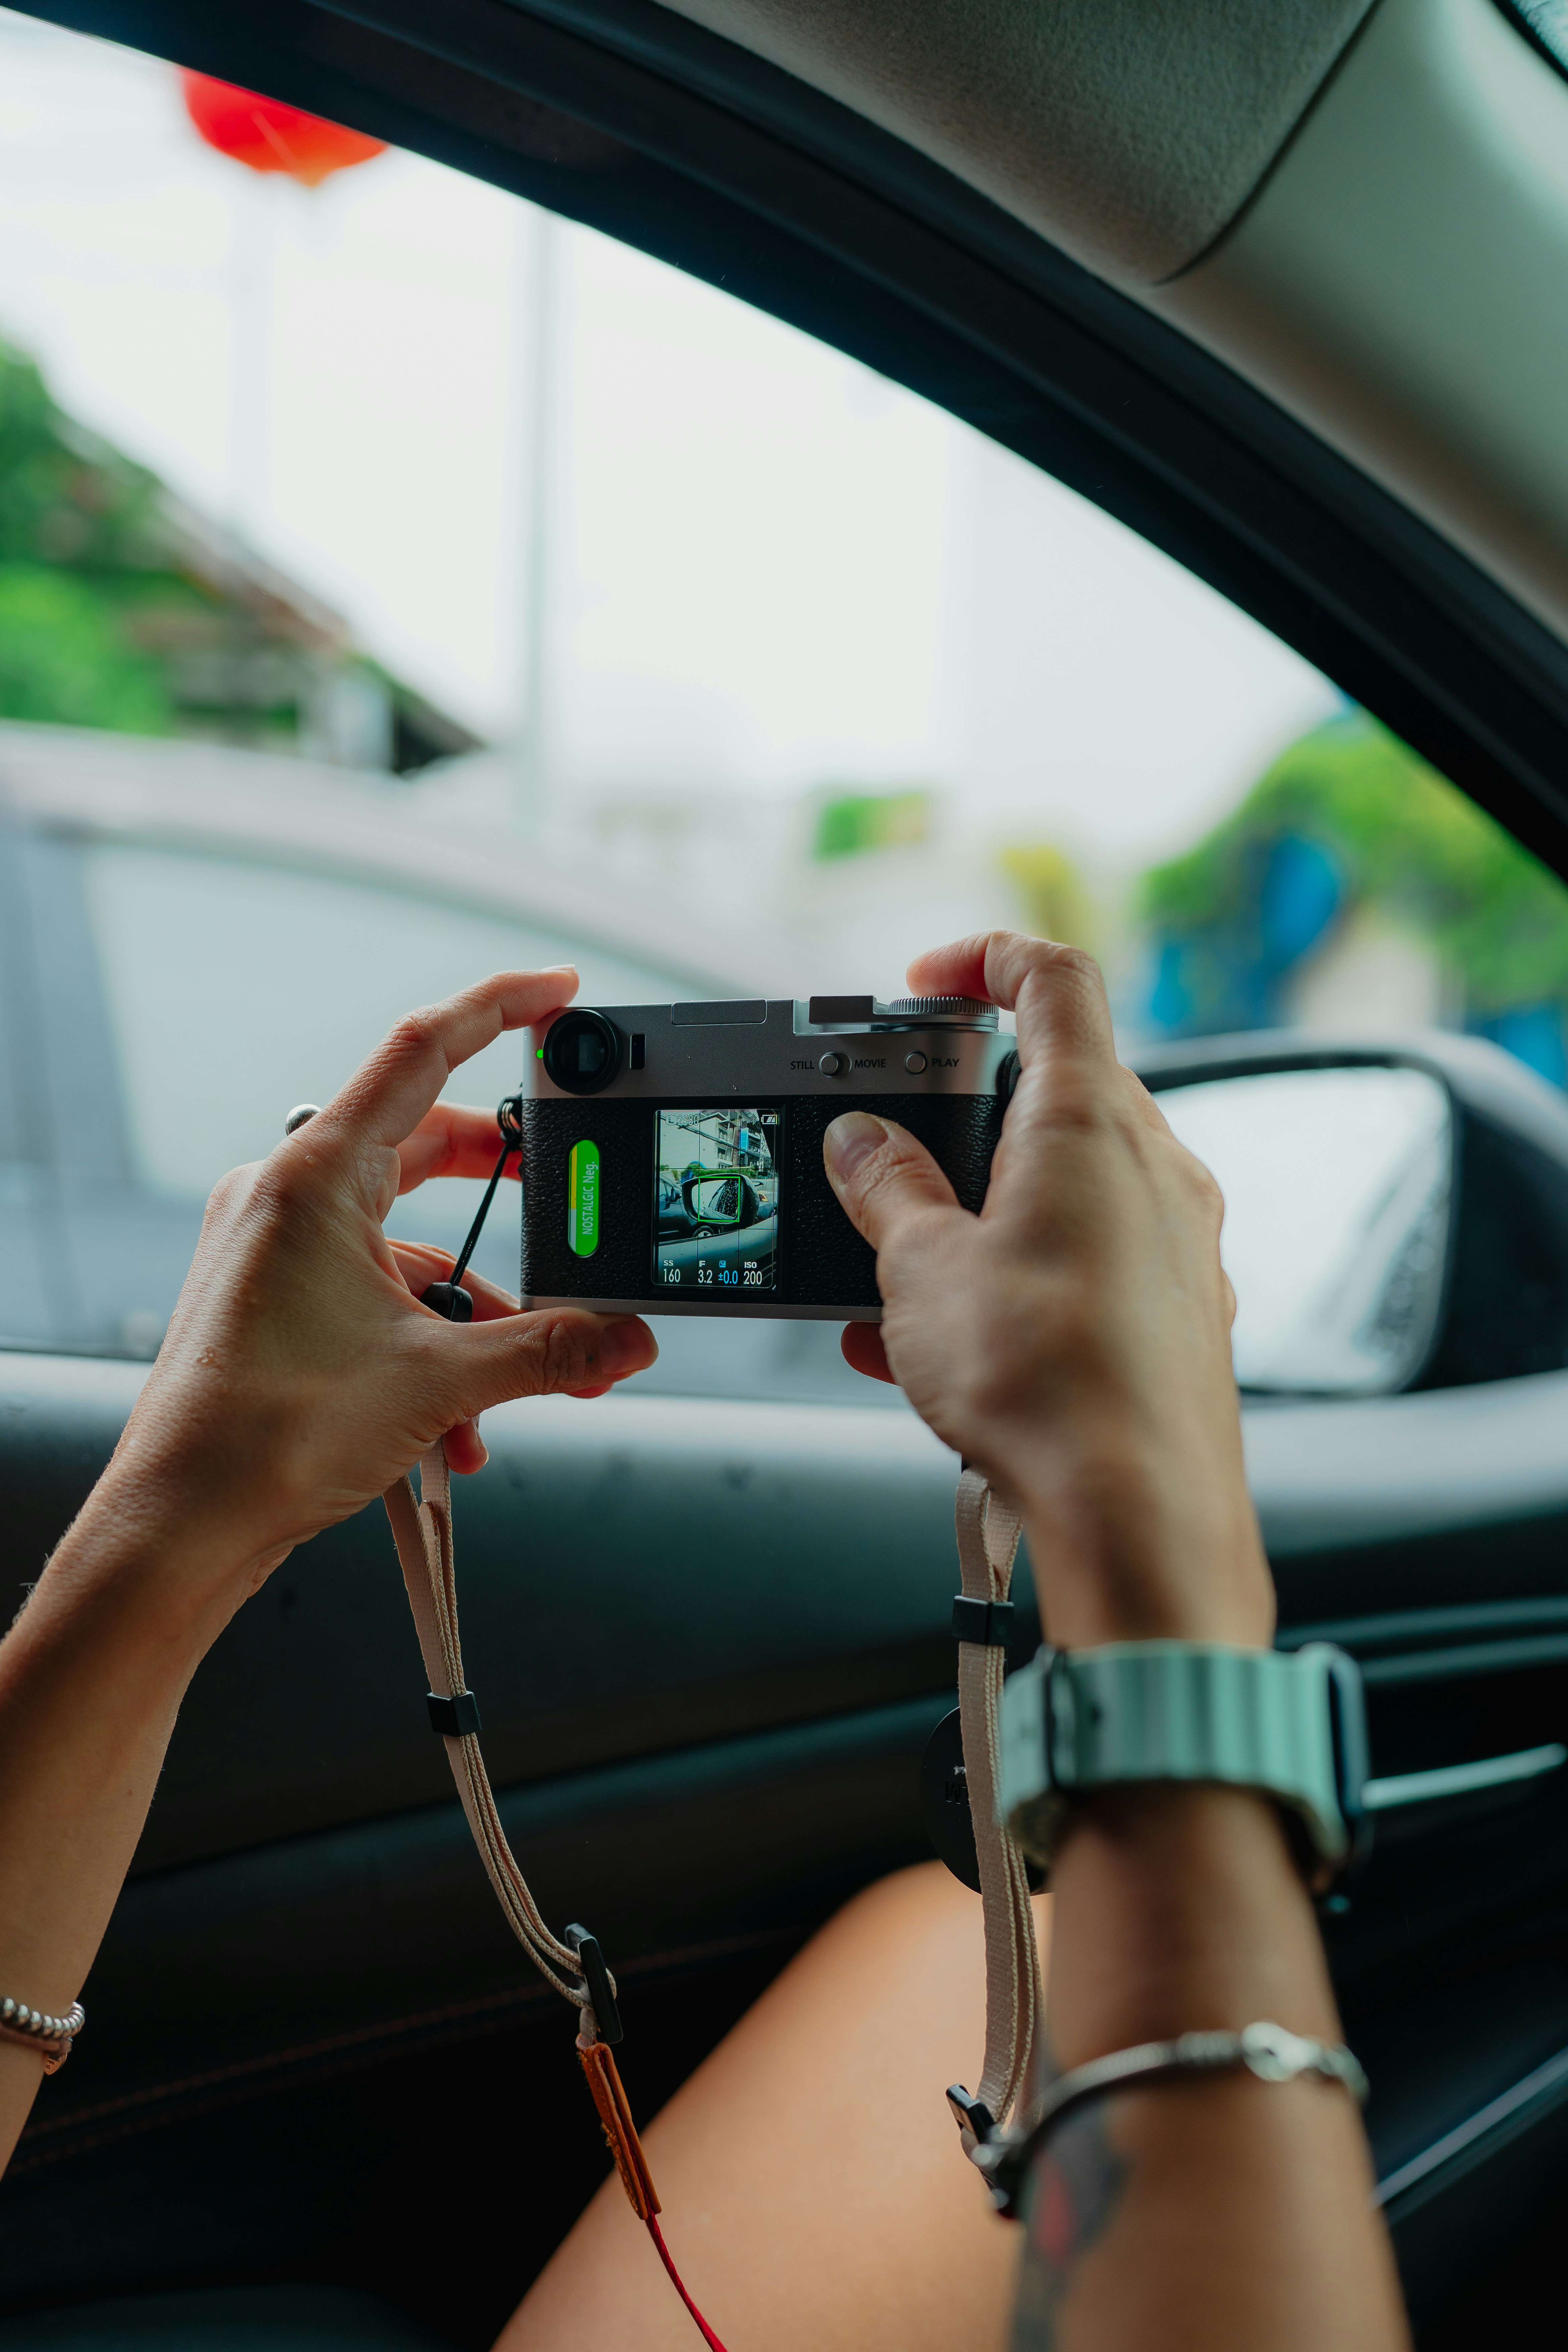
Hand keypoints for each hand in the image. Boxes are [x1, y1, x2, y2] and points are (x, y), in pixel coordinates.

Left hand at [88, 970, 656, 1607]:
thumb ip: (551, 1352)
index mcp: (318, 1176)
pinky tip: (457, 1419)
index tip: (557, 991)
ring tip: (516, 1378)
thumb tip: (626, 1340)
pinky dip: (427, 1338)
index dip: (500, 1008)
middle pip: (422, 1144)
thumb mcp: (440, 1383)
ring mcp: (276, 1246)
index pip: (423, 1050)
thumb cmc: (266, 1436)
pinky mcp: (275, 1296)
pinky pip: (373, 1290)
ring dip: (472, 1306)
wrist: (183, 1522)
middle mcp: (289, 1196)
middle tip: (565, 1196)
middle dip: (504, 1186)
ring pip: (404, 1239)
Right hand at [823, 932, 1269, 1649]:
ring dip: (981, 1213)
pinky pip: (1091, 1264)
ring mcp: (1180, 1244)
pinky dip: (1019, 1278)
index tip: (931, 980)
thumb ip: (886, 1193)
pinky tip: (947, 1346)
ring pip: (1069, 1188)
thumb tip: (864, 1148)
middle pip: (1059, 1090)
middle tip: (896, 1157)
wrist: (1138, 1518)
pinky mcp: (1183, 1315)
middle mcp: (1155, 1168)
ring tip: (901, 1281)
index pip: (1054, 978)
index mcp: (1092, 1122)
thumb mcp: (921, 1269)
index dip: (987, 958)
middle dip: (965, 1115)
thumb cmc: (1047, 1384)